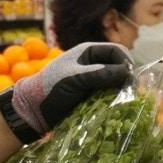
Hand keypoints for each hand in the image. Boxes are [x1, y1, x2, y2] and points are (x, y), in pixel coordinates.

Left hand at [7, 42, 131, 139]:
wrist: (32, 110)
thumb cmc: (50, 89)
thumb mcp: (75, 78)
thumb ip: (100, 74)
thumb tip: (128, 74)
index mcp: (88, 52)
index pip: (117, 51)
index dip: (126, 63)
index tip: (129, 79)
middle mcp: (92, 65)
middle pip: (119, 67)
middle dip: (126, 79)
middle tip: (130, 93)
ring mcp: (92, 81)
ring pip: (116, 83)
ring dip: (121, 92)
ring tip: (124, 102)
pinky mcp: (91, 97)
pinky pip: (109, 97)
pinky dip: (114, 102)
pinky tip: (116, 109)